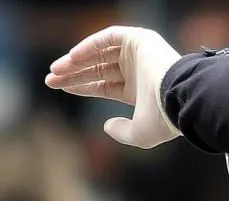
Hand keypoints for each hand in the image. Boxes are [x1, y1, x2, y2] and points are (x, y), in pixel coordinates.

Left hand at [45, 26, 181, 148]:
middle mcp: (137, 70)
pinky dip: (90, 45)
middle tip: (50, 79)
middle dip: (73, 73)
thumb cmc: (163, 119)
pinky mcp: (140, 39)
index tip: (60, 86)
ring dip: (76, 60)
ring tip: (55, 69)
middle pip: (97, 69)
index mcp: (138, 91)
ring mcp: (139, 53)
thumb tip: (105, 126)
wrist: (179, 98)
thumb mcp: (139, 135)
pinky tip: (73, 57)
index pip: (103, 84)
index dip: (81, 85)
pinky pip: (109, 37)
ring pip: (100, 53)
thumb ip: (121, 133)